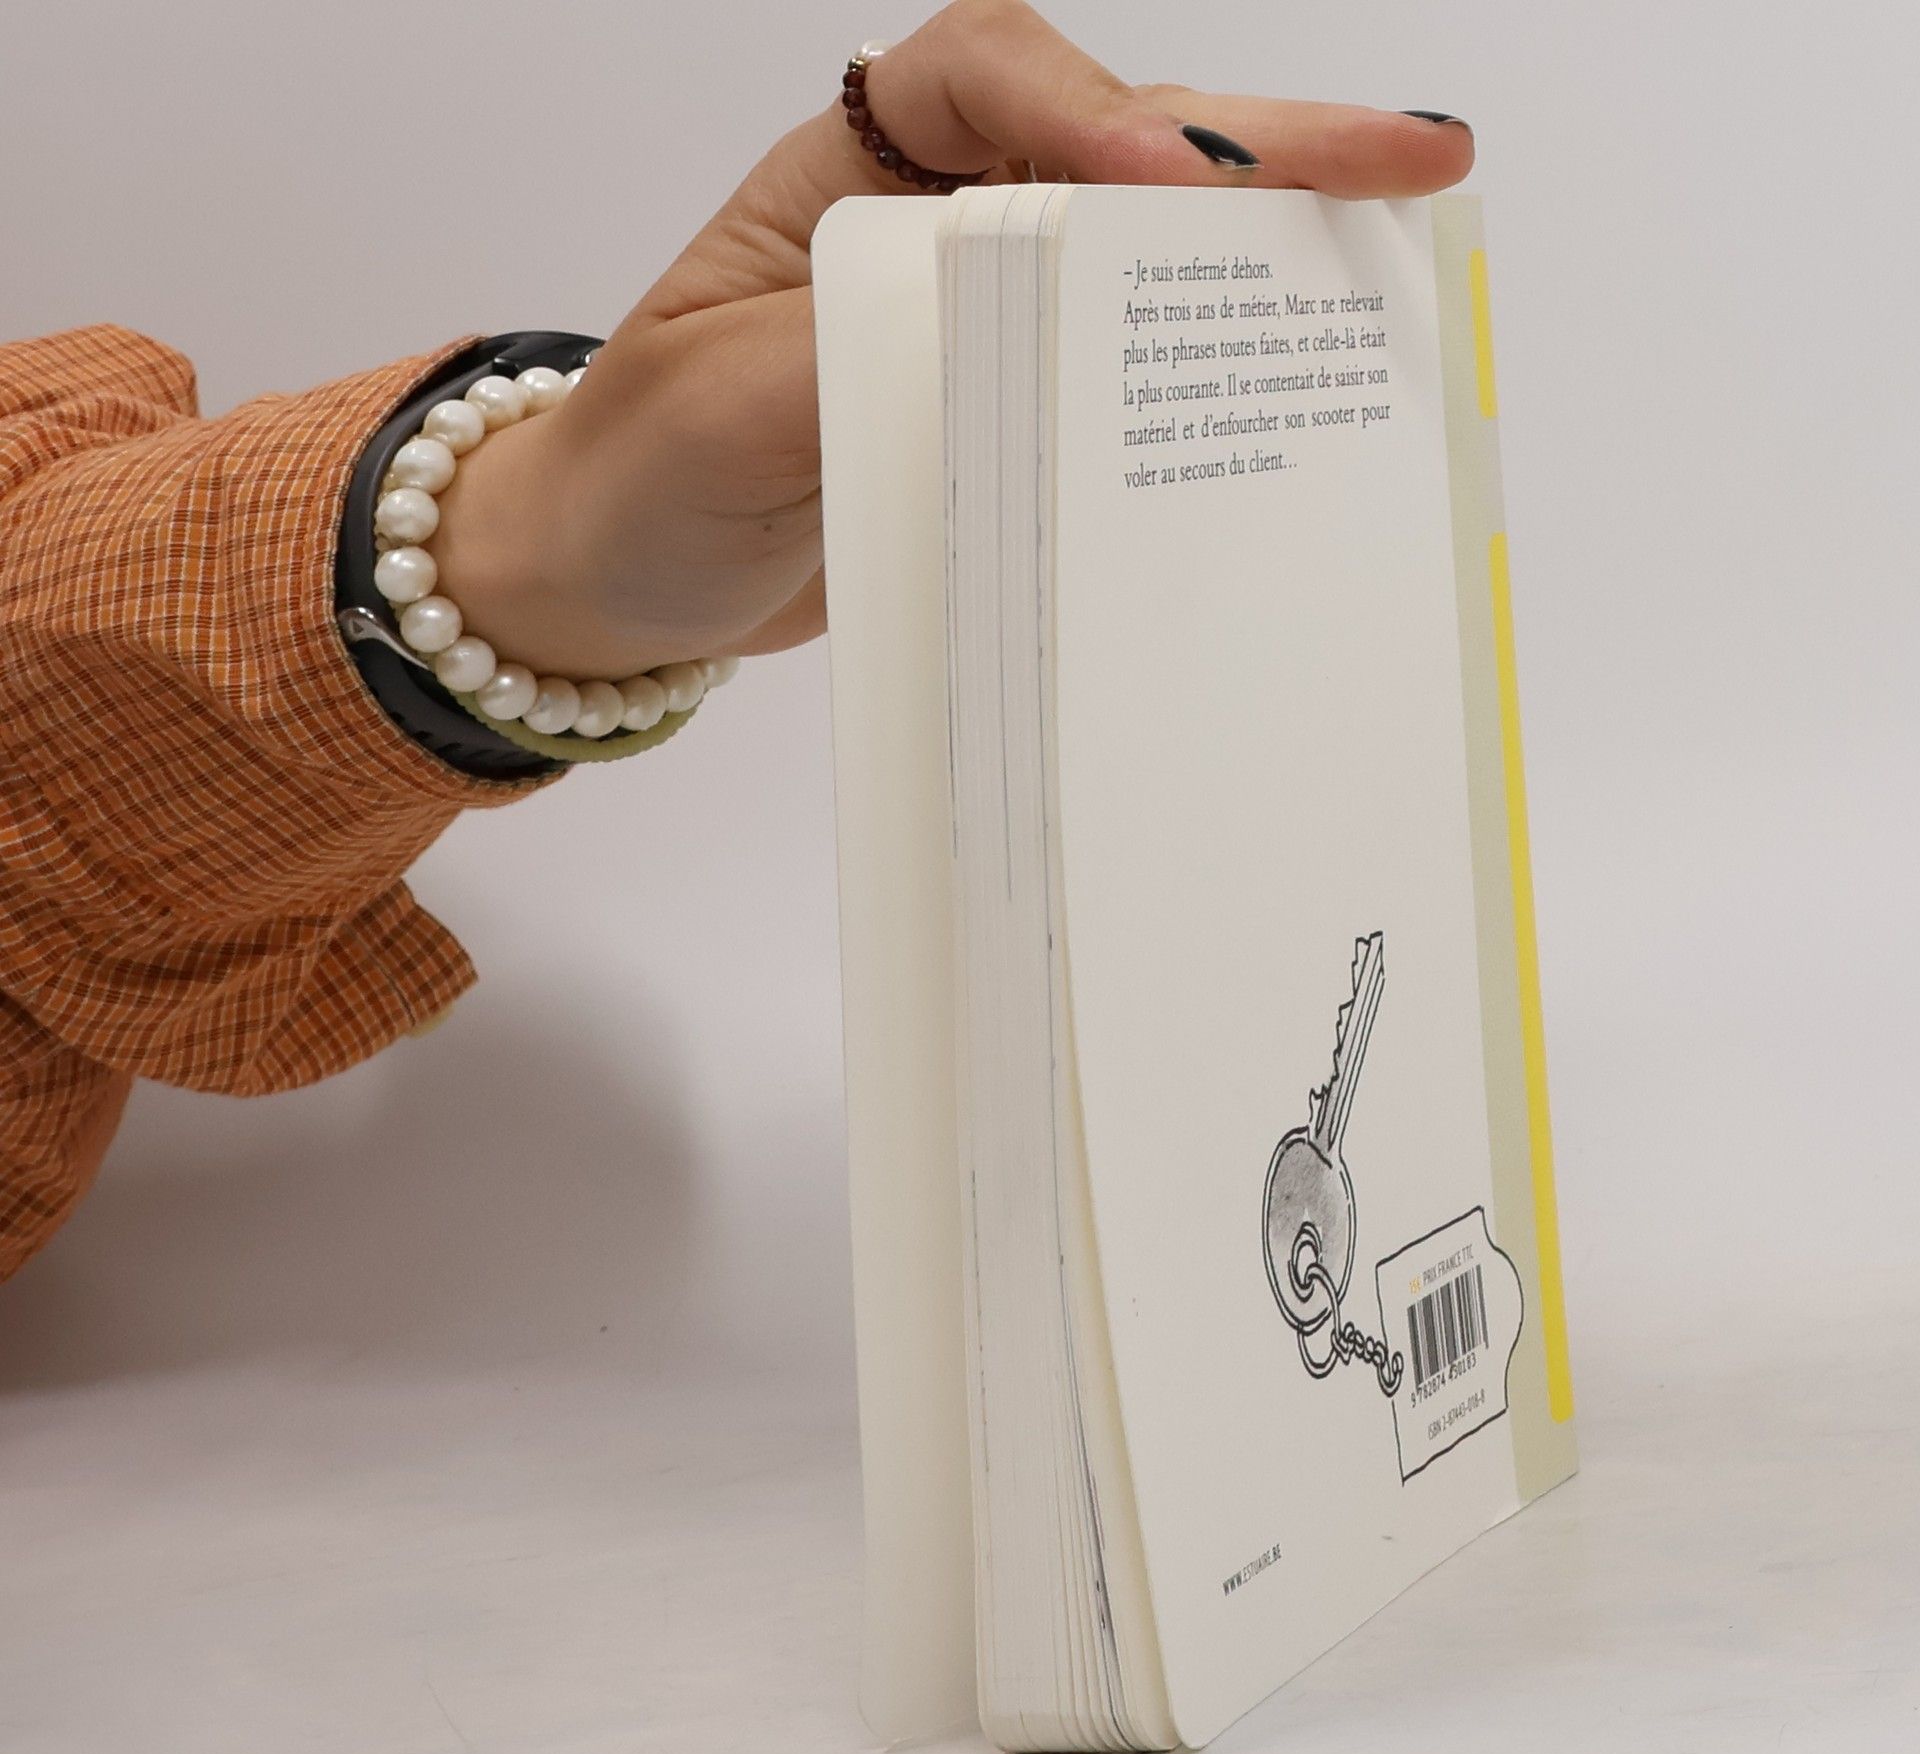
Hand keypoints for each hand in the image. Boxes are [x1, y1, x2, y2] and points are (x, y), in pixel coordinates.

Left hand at [432, 0, 1472, 682]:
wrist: (618, 585)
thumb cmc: (638, 478)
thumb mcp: (716, 413)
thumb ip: (845, 357)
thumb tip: (1006, 341)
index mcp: (847, 179)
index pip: (984, 86)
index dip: (1088, 117)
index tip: (1162, 189)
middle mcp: (932, 223)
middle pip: (1113, 145)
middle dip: (1262, 152)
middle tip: (1415, 161)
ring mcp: (981, 317)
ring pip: (1143, 251)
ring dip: (1272, 247)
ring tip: (1408, 246)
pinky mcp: (1007, 410)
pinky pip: (1123, 368)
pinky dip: (1213, 363)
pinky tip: (1306, 371)